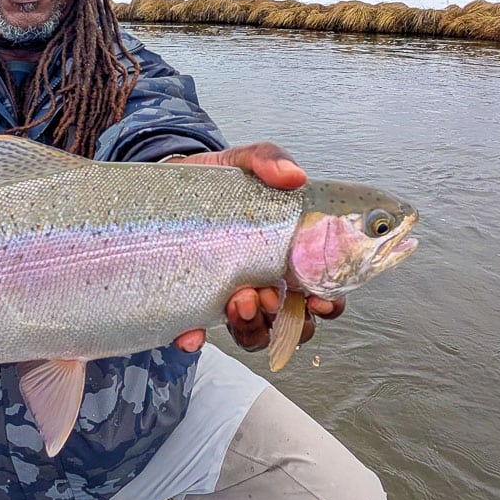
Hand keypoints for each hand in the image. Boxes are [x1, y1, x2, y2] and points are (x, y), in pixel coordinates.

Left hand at [165, 144, 344, 352]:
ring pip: (253, 334)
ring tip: (237, 301)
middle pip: (292, 323)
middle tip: (266, 297)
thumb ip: (269, 160)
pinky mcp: (195, 301)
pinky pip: (198, 333)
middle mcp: (266, 283)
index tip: (319, 299)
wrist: (172, 183)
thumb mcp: (245, 162)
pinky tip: (191, 334)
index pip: (322, 292)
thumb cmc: (220, 180)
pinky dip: (196, 339)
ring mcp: (232, 295)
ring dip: (250, 327)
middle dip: (285, 319)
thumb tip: (294, 176)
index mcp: (289, 257)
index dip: (328, 303)